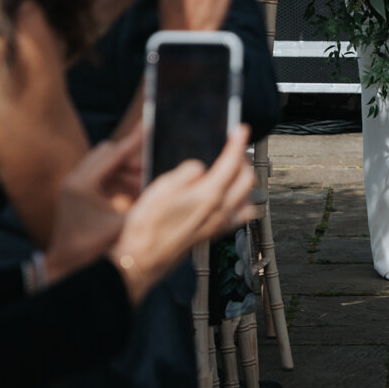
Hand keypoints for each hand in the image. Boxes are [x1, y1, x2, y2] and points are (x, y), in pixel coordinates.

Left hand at [43, 126, 139, 282]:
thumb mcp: (123, 228)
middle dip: (131, 161)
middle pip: (108, 154)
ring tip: (144, 189)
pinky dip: (118, 183)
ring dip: (125, 173)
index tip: (148, 126)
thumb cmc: (91, 252)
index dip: (134, 141)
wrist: (66, 268)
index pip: (114, 154)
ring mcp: (73, 186)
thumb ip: (143, 208)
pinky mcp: (75, 194)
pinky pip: (100, 178)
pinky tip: (132, 198)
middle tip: (151, 172)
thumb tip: (168, 192)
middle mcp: (74, 180)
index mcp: (83, 184)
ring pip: (105, 165)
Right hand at [112, 126, 257, 301]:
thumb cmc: (146, 225)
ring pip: (246, 198)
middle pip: (246, 179)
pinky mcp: (212, 235)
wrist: (142, 259)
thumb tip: (200, 166)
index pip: (232, 162)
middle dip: (242, 159)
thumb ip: (186, 173)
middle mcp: (220, 211)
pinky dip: (241, 203)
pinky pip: (238, 217)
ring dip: (244, 181)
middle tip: (232, 148)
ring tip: (231, 171)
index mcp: (208, 195)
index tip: (241, 129)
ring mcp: (218, 225)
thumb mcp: (161, 188)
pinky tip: (229, 199)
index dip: (238, 142)